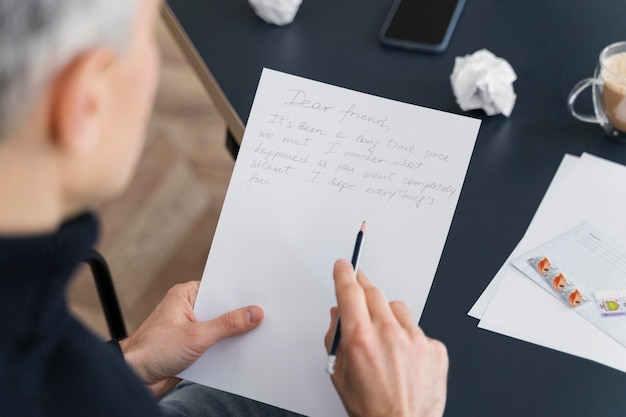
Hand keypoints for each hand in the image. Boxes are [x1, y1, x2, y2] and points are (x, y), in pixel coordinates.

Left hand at [119, 281, 263, 395]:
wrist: (134, 379)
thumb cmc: (152, 351)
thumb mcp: (197, 335)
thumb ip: (227, 325)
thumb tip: (253, 313)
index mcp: (185, 295)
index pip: (220, 289)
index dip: (239, 294)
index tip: (260, 298)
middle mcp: (188, 308)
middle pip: (221, 309)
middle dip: (239, 317)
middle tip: (262, 319)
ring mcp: (190, 328)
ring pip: (219, 328)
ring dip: (232, 336)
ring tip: (255, 337)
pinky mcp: (191, 346)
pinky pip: (214, 344)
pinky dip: (225, 349)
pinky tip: (240, 353)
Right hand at [325, 259, 448, 416]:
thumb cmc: (371, 409)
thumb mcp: (339, 374)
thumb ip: (336, 338)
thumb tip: (338, 315)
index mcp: (361, 339)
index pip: (349, 292)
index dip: (344, 274)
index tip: (343, 266)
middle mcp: (389, 334)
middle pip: (373, 293)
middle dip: (363, 287)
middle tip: (358, 287)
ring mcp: (415, 339)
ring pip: (397, 308)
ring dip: (386, 314)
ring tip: (383, 337)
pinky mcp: (435, 347)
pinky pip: (418, 329)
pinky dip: (408, 336)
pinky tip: (403, 355)